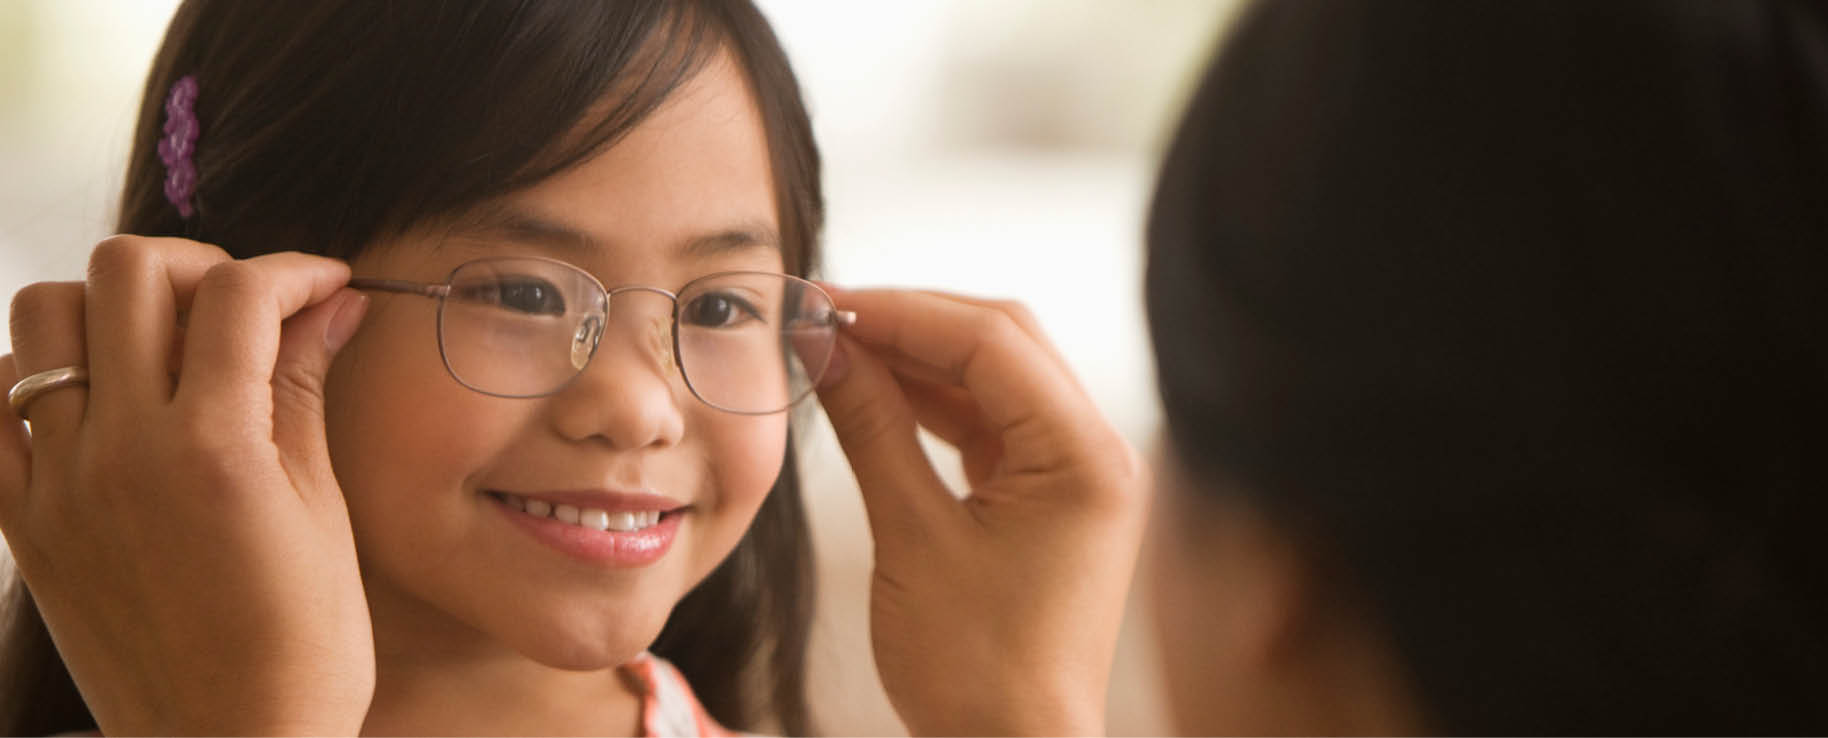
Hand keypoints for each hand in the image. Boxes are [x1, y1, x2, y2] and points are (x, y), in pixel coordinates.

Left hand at [0, 236, 375, 734]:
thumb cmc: (299, 647)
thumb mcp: (322, 510)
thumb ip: (305, 392)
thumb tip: (329, 307)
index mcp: (214, 450)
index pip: (238, 297)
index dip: (293, 269)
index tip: (323, 284)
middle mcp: (120, 451)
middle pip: (126, 274)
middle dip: (197, 265)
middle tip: (241, 304)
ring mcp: (56, 483)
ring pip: (41, 317)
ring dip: (108, 307)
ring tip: (162, 345)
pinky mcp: (20, 522)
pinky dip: (30, 379)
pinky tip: (89, 400)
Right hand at [815, 288, 1148, 735]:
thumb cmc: (974, 670)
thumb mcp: (911, 538)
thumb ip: (871, 428)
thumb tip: (825, 346)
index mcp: (1084, 457)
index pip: (991, 341)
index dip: (901, 311)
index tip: (825, 304)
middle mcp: (1098, 452)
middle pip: (1003, 342)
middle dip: (912, 322)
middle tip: (825, 318)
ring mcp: (1078, 474)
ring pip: (996, 377)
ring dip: (919, 359)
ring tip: (836, 350)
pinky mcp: (1051, 498)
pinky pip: (992, 424)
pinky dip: (934, 405)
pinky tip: (874, 393)